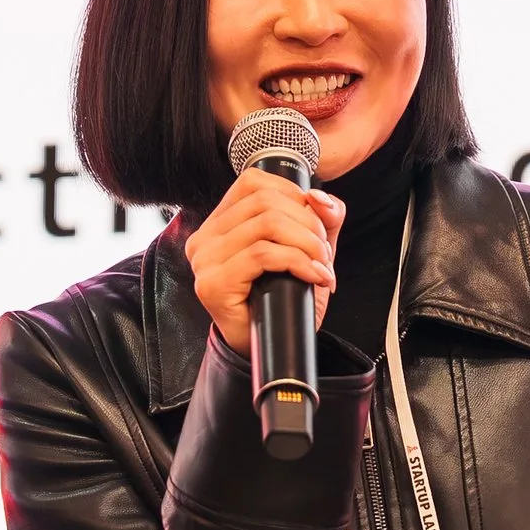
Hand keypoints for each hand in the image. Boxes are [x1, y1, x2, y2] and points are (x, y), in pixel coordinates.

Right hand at [185, 171, 344, 352]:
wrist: (269, 347)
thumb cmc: (283, 298)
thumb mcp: (306, 249)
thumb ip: (319, 218)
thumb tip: (320, 198)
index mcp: (219, 223)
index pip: (253, 182)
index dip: (293, 195)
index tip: (315, 224)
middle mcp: (205, 237)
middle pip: (265, 202)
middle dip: (308, 224)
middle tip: (325, 253)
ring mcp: (204, 260)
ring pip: (266, 225)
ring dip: (307, 244)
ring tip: (322, 267)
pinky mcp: (213, 283)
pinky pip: (263, 255)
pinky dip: (298, 262)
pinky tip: (315, 277)